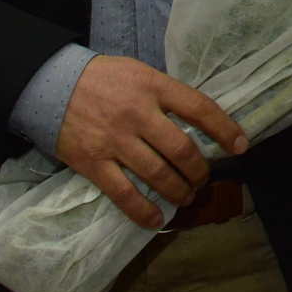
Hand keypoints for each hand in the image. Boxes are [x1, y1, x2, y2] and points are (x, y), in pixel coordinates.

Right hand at [54, 55, 247, 228]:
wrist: (50, 84)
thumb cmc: (103, 78)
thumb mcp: (139, 73)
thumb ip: (166, 95)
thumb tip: (198, 120)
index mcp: (153, 87)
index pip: (199, 108)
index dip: (225, 129)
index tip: (241, 146)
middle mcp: (137, 114)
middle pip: (182, 150)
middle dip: (200, 171)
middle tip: (203, 179)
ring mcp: (115, 140)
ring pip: (158, 175)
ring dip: (179, 192)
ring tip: (187, 197)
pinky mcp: (93, 162)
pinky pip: (124, 194)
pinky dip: (144, 210)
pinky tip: (157, 219)